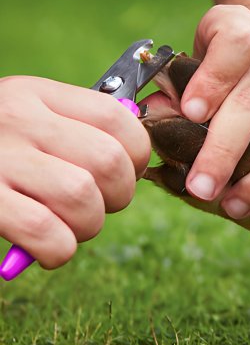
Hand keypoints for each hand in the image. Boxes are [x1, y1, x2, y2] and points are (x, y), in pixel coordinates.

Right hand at [0, 77, 150, 267]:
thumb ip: (72, 128)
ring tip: (72, 227)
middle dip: (119, 195)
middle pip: (107, 160)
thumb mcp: (23, 117)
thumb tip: (134, 156)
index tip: (127, 172)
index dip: (137, 153)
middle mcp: (17, 120)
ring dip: (89, 225)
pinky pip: (45, 232)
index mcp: (35, 94)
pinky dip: (60, 249)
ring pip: (82, 196)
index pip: (117, 116)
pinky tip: (49, 249)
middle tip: (99, 205)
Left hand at [179, 5, 249, 231]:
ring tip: (235, 208)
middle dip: (226, 151)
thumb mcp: (207, 49)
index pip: (235, 46)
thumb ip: (182, 82)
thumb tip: (155, 117)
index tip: (190, 112)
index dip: (213, 79)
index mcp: (246, 27)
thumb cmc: (239, 54)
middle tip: (201, 188)